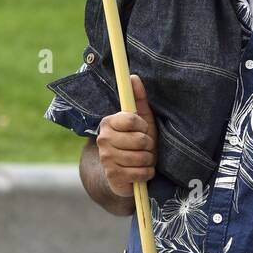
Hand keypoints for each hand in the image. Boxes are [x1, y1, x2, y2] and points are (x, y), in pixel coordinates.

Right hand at [96, 73, 157, 197]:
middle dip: (149, 145)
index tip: (142, 129)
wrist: (123, 174)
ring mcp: (106, 159)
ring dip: (149, 160)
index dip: (143, 126)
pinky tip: (141, 171)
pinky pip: (140, 173)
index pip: (132, 120)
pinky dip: (146, 173)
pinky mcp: (112, 176)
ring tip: (144, 159)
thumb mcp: (141, 120)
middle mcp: (103, 139)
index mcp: (108, 122)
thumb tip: (133, 77)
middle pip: (139, 140)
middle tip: (145, 147)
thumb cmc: (136, 142)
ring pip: (141, 157)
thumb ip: (138, 99)